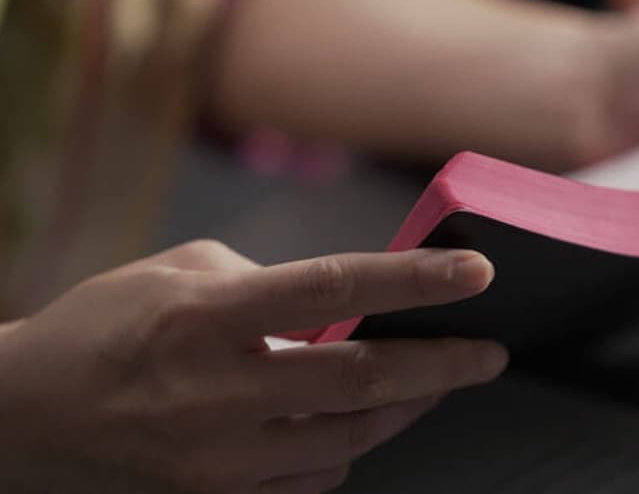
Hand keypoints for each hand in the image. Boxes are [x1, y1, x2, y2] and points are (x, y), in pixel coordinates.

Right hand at [0, 240, 505, 493]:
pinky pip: (314, 479)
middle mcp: (218, 391)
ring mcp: (219, 456)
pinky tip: (359, 422)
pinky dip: (350, 447)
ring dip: (407, 408)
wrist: (26, 418)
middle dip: (441, 366)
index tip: (475, 272)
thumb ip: (264, 287)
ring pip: (349, 439)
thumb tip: (337, 305)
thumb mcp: (179, 274)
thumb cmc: (104, 327)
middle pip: (361, 380)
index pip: (333, 289)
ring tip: (437, 382)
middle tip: (487, 352)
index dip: (414, 280)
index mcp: (207, 316)